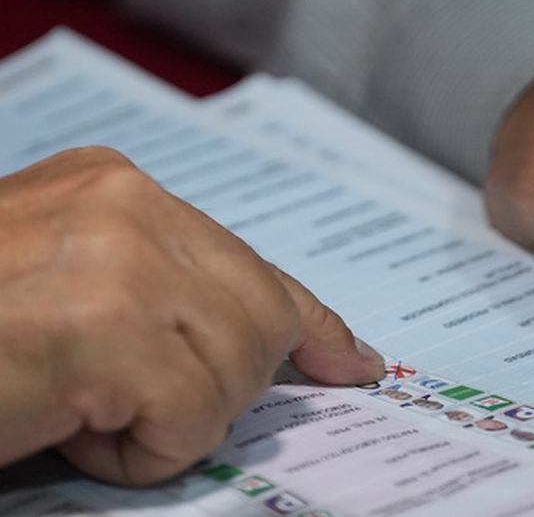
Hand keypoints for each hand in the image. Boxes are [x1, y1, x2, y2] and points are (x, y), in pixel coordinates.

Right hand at [0, 147, 383, 485]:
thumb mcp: (74, 288)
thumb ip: (166, 294)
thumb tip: (269, 346)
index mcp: (120, 192)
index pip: (255, 267)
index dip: (310, 324)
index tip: (351, 361)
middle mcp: (128, 210)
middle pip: (261, 323)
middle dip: (220, 385)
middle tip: (141, 400)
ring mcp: (123, 263)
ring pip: (232, 376)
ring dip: (165, 418)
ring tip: (81, 405)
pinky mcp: (109, 328)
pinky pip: (188, 421)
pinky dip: (137, 451)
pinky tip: (72, 426)